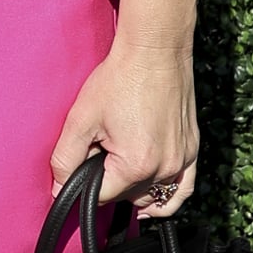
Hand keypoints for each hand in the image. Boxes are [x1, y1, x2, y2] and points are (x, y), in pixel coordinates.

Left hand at [51, 0, 198, 219]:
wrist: (155, 51)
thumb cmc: (119, 80)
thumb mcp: (81, 119)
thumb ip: (64, 160)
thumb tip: (59, 191)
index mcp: (136, 165)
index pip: (102, 197)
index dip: (86, 182)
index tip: (82, 163)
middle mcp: (164, 168)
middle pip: (128, 197)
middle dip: (110, 181)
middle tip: (102, 150)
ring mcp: (183, 160)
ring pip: (153, 196)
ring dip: (134, 190)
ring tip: (119, 168)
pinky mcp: (192, 149)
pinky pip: (183, 188)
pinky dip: (167, 198)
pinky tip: (151, 201)